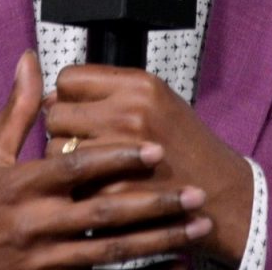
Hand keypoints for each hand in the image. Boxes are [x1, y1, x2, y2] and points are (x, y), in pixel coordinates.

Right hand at [0, 51, 211, 269]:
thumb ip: (17, 110)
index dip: (116, 158)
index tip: (155, 148)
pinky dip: (139, 269)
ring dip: (159, 239)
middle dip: (155, 203)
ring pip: (111, 249)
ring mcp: (44, 260)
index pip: (75, 169)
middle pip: (103, 212)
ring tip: (197, 226)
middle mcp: (34, 225)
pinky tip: (175, 263)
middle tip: (196, 194)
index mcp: (18, 187)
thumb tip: (31, 59)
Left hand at [43, 66, 252, 265]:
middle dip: (63, 129)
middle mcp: (129, 113)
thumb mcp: (157, 100)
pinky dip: (78, 187)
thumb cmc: (184, 145)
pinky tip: (100, 186)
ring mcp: (120, 154)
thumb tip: (52, 98)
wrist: (219, 193)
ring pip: (55, 149)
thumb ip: (108, 92)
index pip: (69, 78)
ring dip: (65, 160)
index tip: (78, 110)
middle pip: (56, 113)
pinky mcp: (114, 191)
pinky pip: (70, 183)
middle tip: (82, 141)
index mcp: (140, 85)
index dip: (67, 96)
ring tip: (91, 165)